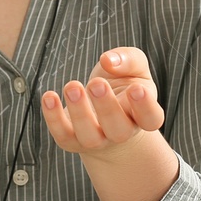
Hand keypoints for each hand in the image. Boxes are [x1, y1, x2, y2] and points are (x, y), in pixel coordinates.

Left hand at [41, 47, 165, 156]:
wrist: (102, 110)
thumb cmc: (122, 86)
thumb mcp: (134, 68)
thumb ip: (128, 59)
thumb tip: (109, 60)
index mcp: (142, 115)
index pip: (151, 118)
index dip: (145, 107)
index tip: (136, 89)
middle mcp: (122, 132)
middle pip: (118, 129)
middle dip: (107, 107)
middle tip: (96, 84)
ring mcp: (97, 140)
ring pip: (90, 136)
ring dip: (80, 112)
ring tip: (72, 86)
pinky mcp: (72, 141)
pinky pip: (62, 135)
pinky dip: (53, 117)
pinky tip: (49, 96)